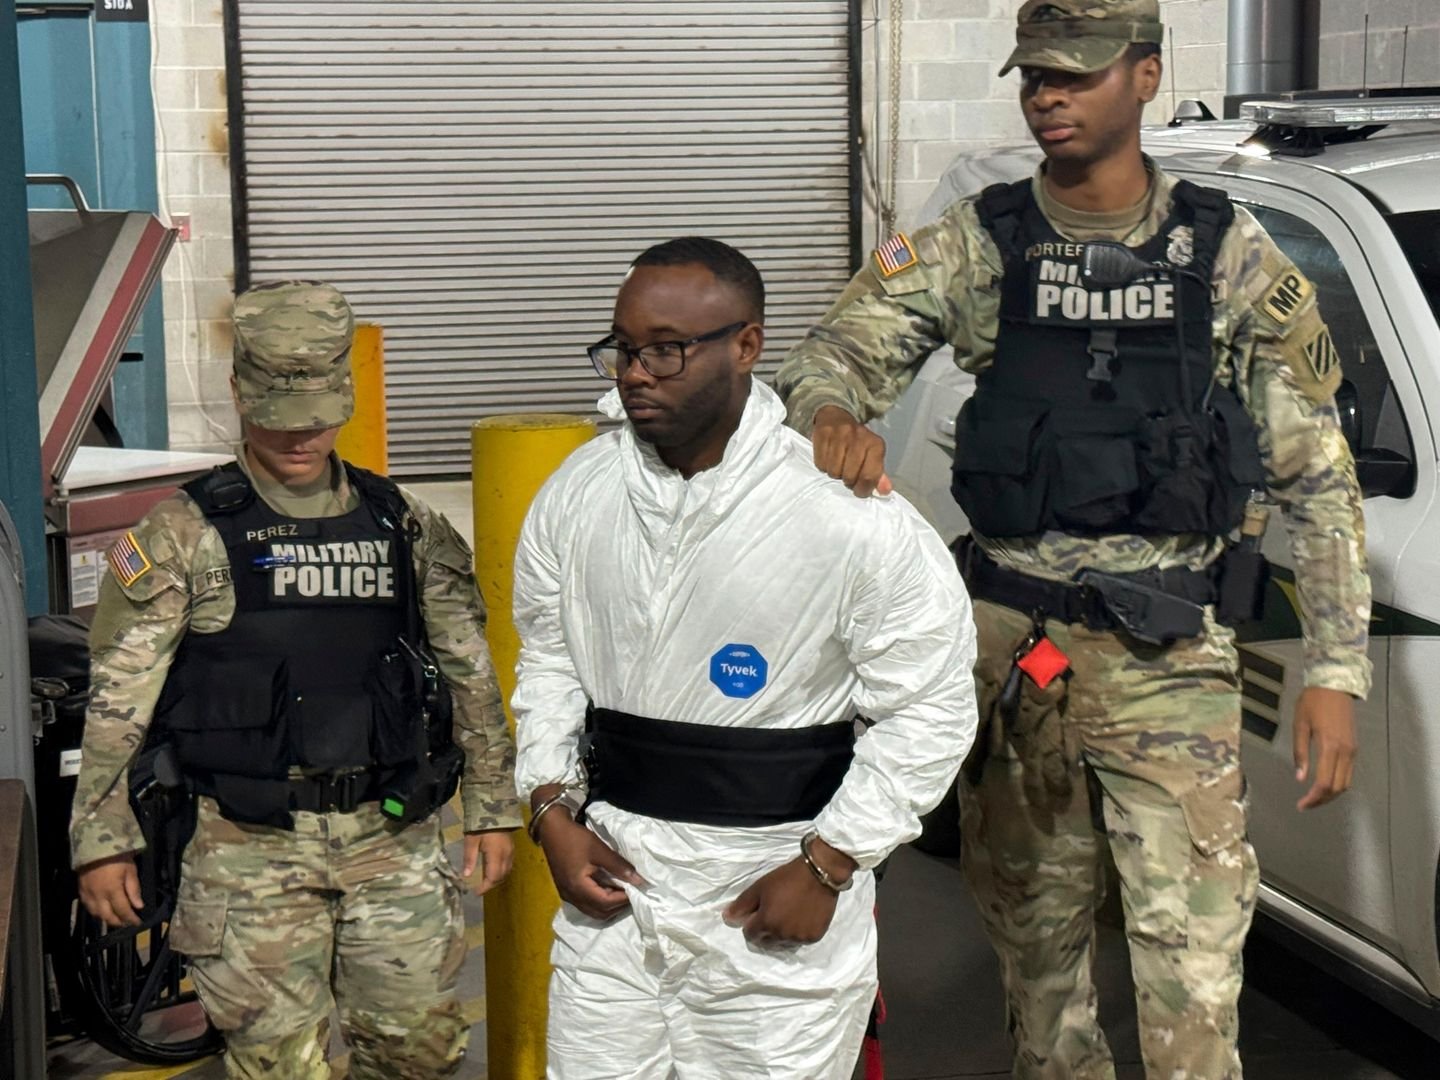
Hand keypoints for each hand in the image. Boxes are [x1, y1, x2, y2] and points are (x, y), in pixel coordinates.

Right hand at [77, 853, 143, 928]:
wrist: (95, 845)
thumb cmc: (117, 857)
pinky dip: (96, 912)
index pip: (122, 911)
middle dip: (118, 922)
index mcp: (112, 891)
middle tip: (127, 923)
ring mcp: (88, 894)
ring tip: (116, 919)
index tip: (137, 923)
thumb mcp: (130, 870)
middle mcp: (98, 896)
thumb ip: (134, 889)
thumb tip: (138, 906)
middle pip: (107, 916)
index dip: (130, 919)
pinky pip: (87, 907)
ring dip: (106, 919)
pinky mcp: (80, 891)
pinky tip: (102, 911)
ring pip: (96, 914)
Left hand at [462, 829, 515, 894]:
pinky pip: (509, 865)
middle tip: (480, 888)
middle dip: (491, 884)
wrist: (495, 810)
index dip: (485, 887)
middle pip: (501, 877)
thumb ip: (469, 858)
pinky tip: (493, 870)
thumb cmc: (481, 825)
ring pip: (507, 872)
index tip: (476, 892)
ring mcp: (511, 852)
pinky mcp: (512, 848)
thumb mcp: (471, 840)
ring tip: (485, 881)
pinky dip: (501, 872)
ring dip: (497, 879)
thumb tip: (466, 876)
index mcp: (496, 855)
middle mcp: (506, 856)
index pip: (493, 877)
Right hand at [536, 810, 643, 919]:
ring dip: (608, 905)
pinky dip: (599, 901)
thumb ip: (618, 866)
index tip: (636, 890)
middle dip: (617, 906)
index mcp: (578, 888)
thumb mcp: (599, 850)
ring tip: (621, 891)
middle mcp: (571, 897)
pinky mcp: (566, 890)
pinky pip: (586, 904)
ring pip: (592, 911)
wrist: (552, 829)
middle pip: (599, 912)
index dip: (623, 899)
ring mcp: (567, 895)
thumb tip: (638, 880)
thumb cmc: (575, 839)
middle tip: (631, 893)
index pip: (605, 903)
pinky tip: (607, 888)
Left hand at [723, 858, 839, 945]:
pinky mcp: (814, 937)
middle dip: (766, 930)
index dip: (752, 923)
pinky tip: (803, 916)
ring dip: (783, 933)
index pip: (750, 935)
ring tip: (790, 914)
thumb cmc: (786, 878)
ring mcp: (799, 938)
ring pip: (784, 942)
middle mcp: (782, 935)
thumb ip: (741, 905)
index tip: (759, 911)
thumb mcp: (760, 887)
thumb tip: (726, 918)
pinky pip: (801, 940)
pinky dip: (799, 932)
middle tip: (775, 912)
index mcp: (766, 923)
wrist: (819, 873)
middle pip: (766, 942)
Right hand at [811, 405, 891, 497]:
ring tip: (838, 464)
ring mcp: (840, 434)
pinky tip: (828, 458)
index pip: (869, 476)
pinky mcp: (823, 434)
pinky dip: (823, 465)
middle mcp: (859, 437)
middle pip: (849, 476)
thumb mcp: (871, 456)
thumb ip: (878, 475)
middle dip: (848, 480)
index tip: (859, 490)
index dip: (863, 489)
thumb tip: (885, 491)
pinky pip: (820, 463)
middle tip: (847, 473)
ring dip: (835, 473)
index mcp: (875, 444)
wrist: (836, 417)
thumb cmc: (857, 442)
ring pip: (833, 471)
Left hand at [1293, 686, 1356, 809]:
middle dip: (1321, 800)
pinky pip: (1349, 773)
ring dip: (1331, 794)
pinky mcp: (1354, 748)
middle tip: (1305, 805)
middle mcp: (1345, 752)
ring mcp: (1352, 750)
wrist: (1334, 685)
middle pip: (1337, 787)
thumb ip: (1300, 752)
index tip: (1300, 805)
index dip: (1313, 798)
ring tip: (1313, 798)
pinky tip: (1324, 784)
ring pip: (1346, 783)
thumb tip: (1300, 778)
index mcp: (1330, 746)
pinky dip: (1338, 784)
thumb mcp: (1299, 725)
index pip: (1324, 782)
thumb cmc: (1312, 702)